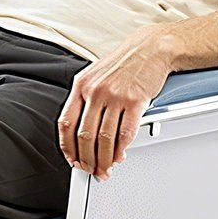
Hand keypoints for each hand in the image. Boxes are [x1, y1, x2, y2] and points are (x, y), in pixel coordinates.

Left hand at [57, 27, 175, 178]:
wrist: (150, 48)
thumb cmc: (124, 63)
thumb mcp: (96, 75)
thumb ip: (87, 99)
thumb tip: (82, 132)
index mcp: (81, 85)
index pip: (66, 123)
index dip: (68, 146)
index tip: (72, 158)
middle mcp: (95, 91)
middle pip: (85, 136)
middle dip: (87, 159)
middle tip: (91, 170)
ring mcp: (115, 96)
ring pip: (104, 138)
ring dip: (104, 159)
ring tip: (106, 168)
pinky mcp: (136, 101)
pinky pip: (126, 132)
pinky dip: (122, 149)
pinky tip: (120, 155)